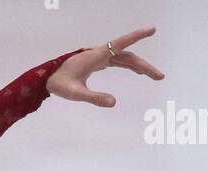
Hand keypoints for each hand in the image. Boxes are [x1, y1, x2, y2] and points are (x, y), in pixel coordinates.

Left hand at [46, 27, 163, 105]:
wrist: (47, 78)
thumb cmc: (60, 84)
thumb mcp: (76, 94)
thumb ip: (94, 98)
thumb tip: (114, 102)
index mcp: (96, 56)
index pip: (120, 44)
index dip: (136, 36)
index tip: (151, 30)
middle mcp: (100, 53)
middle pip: (128, 56)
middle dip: (145, 65)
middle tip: (160, 76)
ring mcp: (99, 57)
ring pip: (124, 59)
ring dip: (139, 66)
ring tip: (154, 76)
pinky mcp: (98, 62)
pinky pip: (118, 61)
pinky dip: (129, 66)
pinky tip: (137, 72)